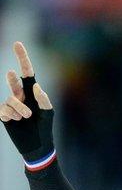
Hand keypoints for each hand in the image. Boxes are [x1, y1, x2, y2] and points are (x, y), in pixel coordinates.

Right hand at [1, 42, 55, 164]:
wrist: (37, 146)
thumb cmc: (45, 128)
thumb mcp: (48, 113)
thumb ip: (44, 99)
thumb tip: (36, 86)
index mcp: (33, 93)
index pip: (27, 73)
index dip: (22, 59)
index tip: (17, 44)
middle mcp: (21, 96)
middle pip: (13, 81)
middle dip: (12, 78)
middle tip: (11, 72)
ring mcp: (12, 105)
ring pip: (10, 100)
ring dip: (19, 109)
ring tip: (26, 117)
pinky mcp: (4, 115)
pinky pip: (4, 110)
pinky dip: (11, 115)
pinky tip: (16, 120)